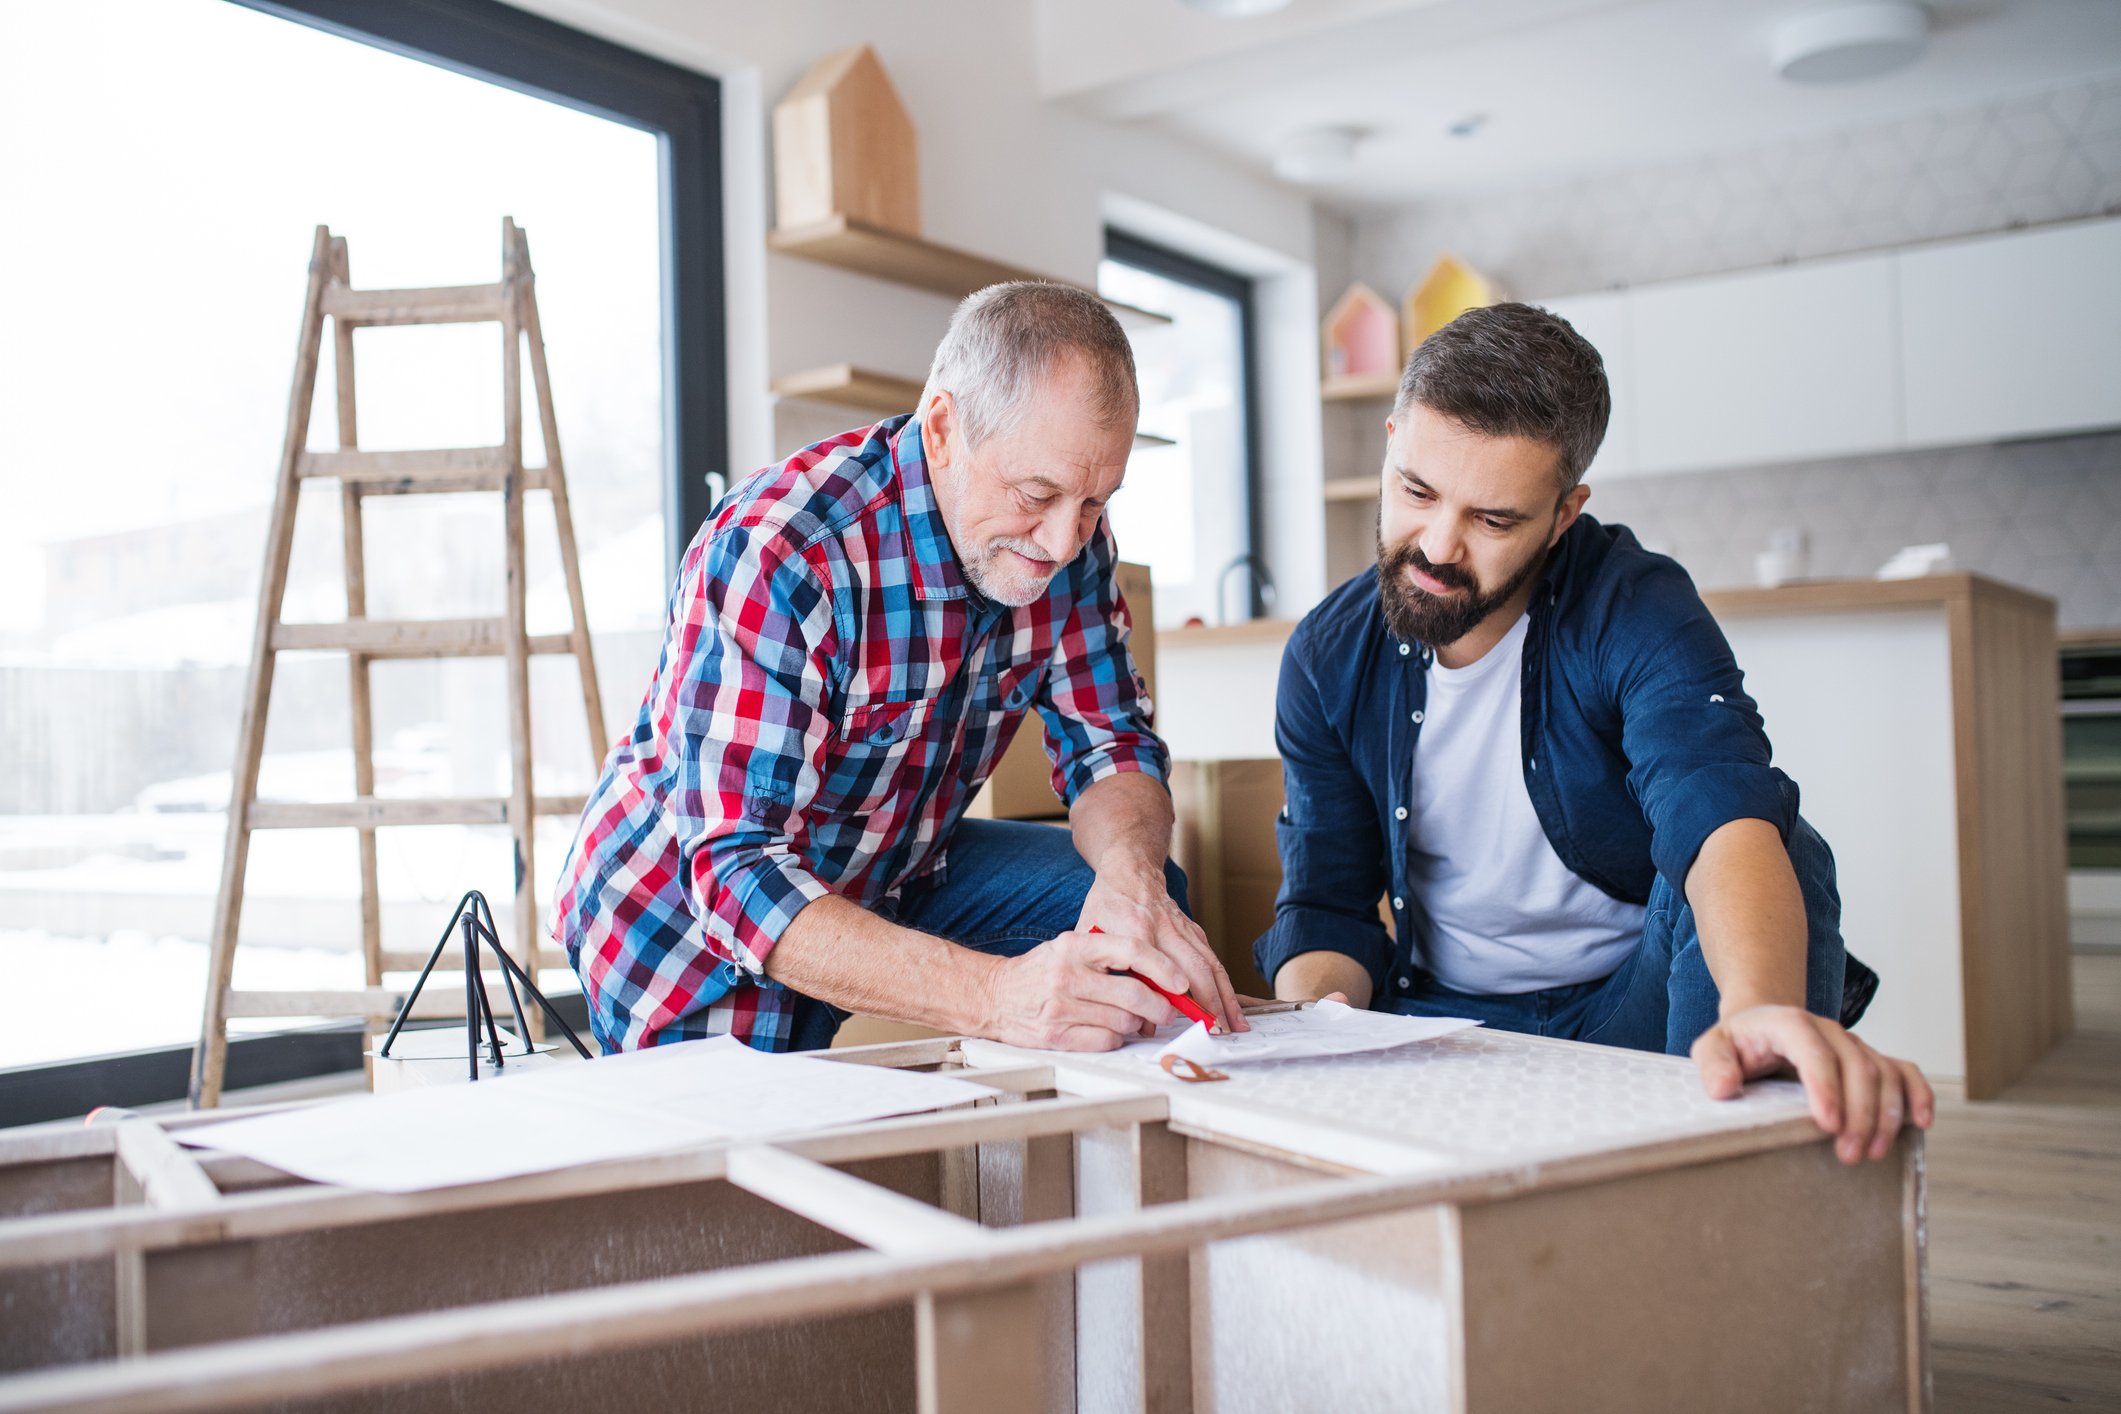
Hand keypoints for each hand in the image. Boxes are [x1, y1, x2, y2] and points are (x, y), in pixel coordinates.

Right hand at [979, 927, 1203, 1050]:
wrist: (994, 995)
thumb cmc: (1039, 972)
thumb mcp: (1068, 948)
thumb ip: (1106, 954)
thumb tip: (1154, 972)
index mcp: (1074, 947)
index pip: (1131, 951)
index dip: (1162, 968)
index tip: (1180, 981)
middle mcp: (1068, 975)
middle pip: (1133, 994)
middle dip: (1159, 1006)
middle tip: (1166, 1010)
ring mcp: (1061, 1007)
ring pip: (1123, 1021)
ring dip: (1136, 1024)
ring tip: (1131, 1019)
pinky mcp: (1056, 1035)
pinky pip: (1105, 1041)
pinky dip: (1116, 1038)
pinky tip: (1109, 1030)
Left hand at [1077, 866, 1247, 1033]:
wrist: (1130, 870)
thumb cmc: (1107, 906)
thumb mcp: (1092, 937)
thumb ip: (1109, 976)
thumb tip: (1137, 1023)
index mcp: (1136, 931)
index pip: (1156, 967)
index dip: (1170, 994)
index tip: (1179, 1019)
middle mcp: (1165, 930)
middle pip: (1194, 968)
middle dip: (1210, 1002)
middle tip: (1218, 1031)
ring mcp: (1183, 929)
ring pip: (1210, 965)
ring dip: (1226, 996)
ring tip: (1236, 1024)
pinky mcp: (1194, 931)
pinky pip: (1213, 959)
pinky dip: (1225, 984)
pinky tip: (1233, 1004)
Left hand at [1691, 1005, 1935, 1163]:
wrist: (1762, 1025)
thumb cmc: (1739, 1044)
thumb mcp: (1712, 1048)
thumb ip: (1713, 1063)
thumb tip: (1725, 1087)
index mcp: (1789, 1023)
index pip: (1813, 1051)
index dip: (1824, 1086)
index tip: (1827, 1124)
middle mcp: (1828, 1030)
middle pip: (1857, 1066)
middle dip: (1858, 1113)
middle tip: (1848, 1155)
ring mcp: (1853, 1044)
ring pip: (1884, 1073)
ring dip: (1885, 1115)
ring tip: (1872, 1154)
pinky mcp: (1871, 1059)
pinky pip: (1904, 1071)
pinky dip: (1918, 1094)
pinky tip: (1921, 1122)